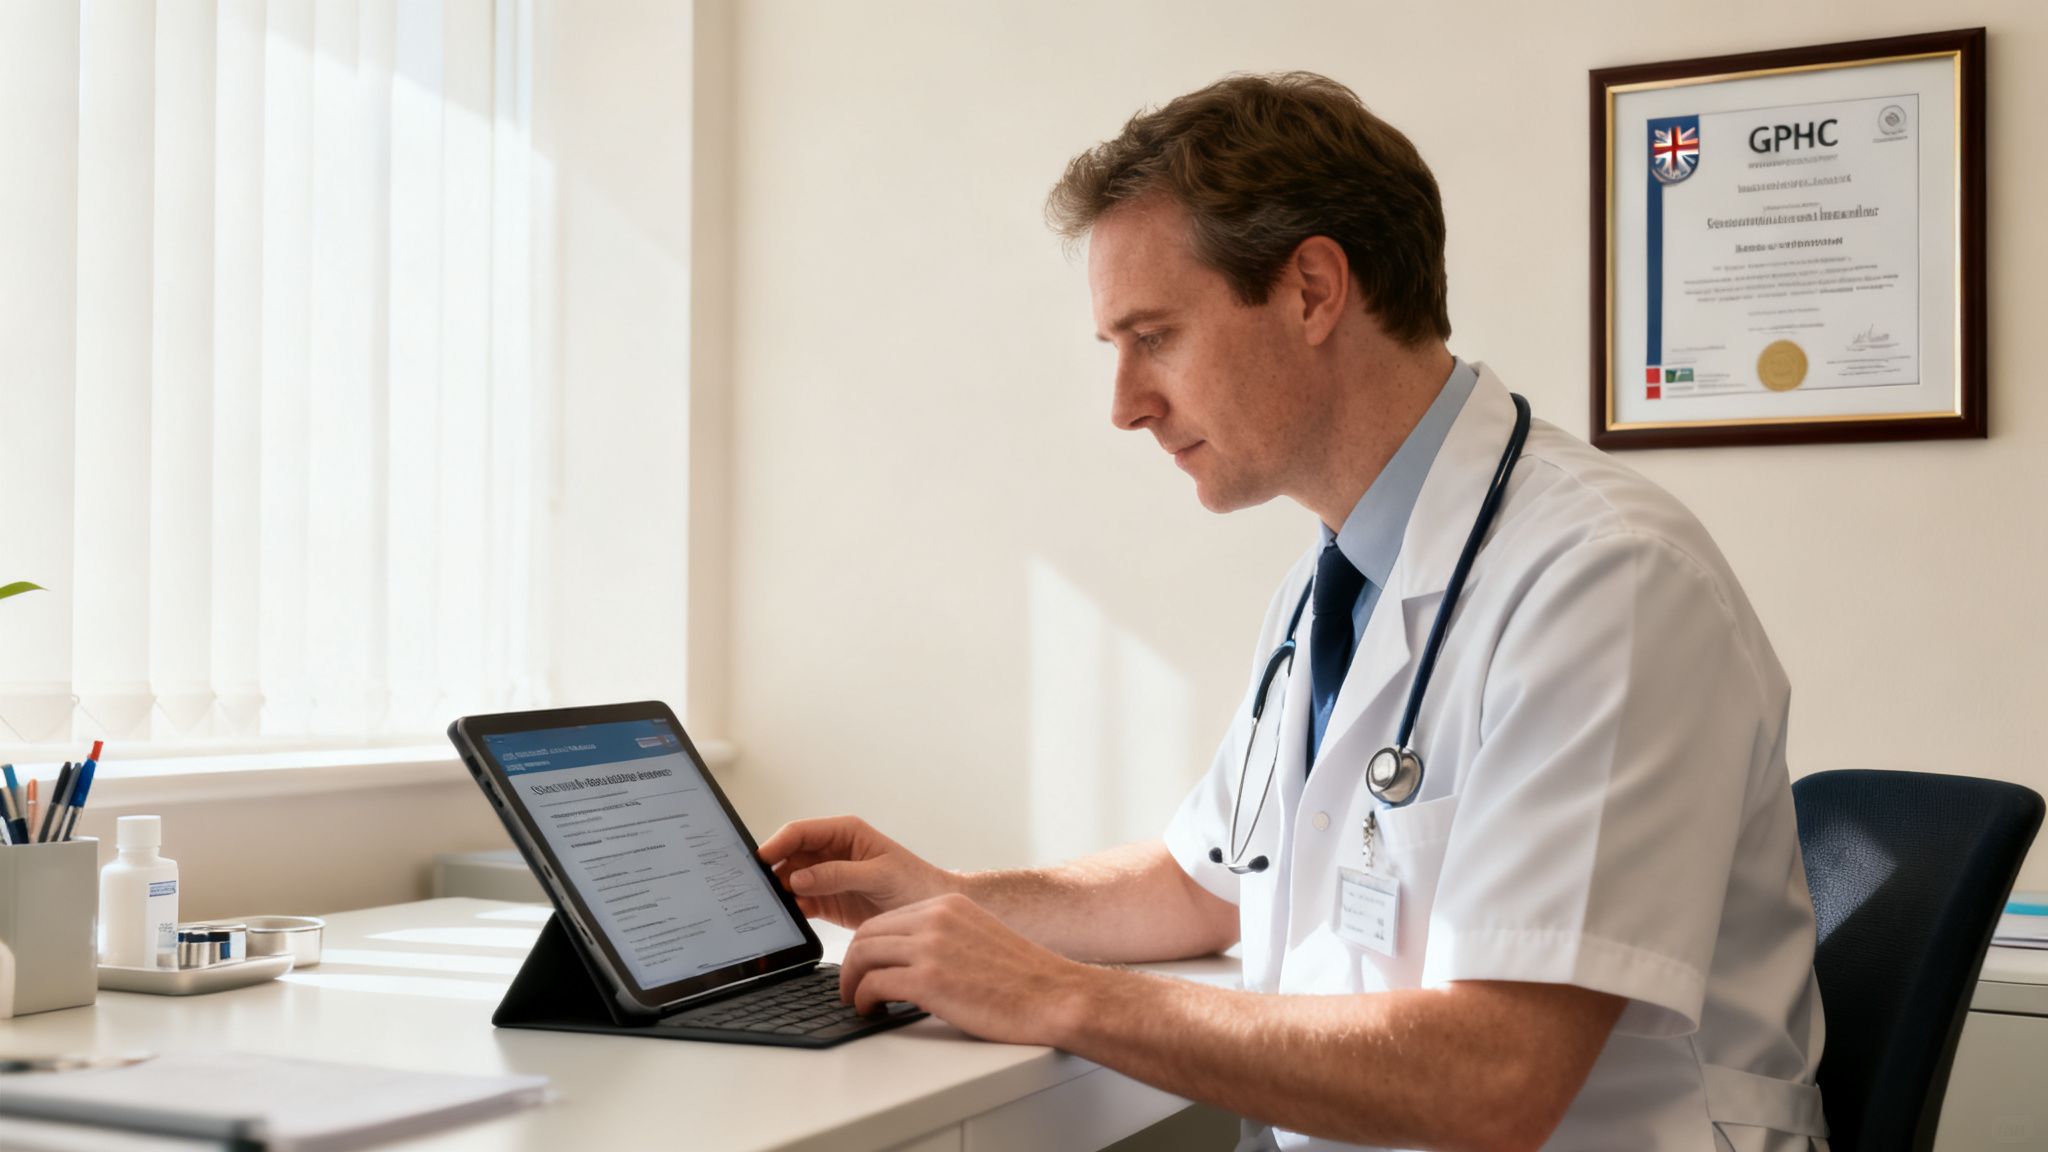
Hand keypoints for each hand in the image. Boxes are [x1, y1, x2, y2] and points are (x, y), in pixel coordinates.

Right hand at [756, 816, 957, 928]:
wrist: (932, 912)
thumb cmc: (916, 884)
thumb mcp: (879, 875)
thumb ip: (839, 875)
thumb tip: (799, 877)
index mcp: (845, 833)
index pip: (801, 832)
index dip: (777, 843)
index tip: (760, 859)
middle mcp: (832, 852)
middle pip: (789, 855)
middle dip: (772, 869)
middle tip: (757, 888)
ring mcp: (827, 878)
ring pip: (790, 880)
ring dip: (778, 891)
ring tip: (768, 906)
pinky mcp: (827, 902)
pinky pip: (799, 902)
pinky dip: (790, 909)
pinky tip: (787, 917)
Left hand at [838, 892, 1091, 1046]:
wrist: (1055, 996)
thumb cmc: (1024, 978)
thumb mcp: (979, 936)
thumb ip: (944, 937)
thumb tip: (910, 956)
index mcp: (948, 905)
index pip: (885, 919)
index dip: (866, 947)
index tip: (863, 966)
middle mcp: (936, 918)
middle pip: (867, 935)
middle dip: (851, 965)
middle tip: (851, 988)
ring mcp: (931, 947)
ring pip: (863, 958)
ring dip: (852, 984)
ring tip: (857, 1002)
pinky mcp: (929, 980)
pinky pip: (873, 985)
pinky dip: (863, 1000)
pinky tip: (871, 1010)